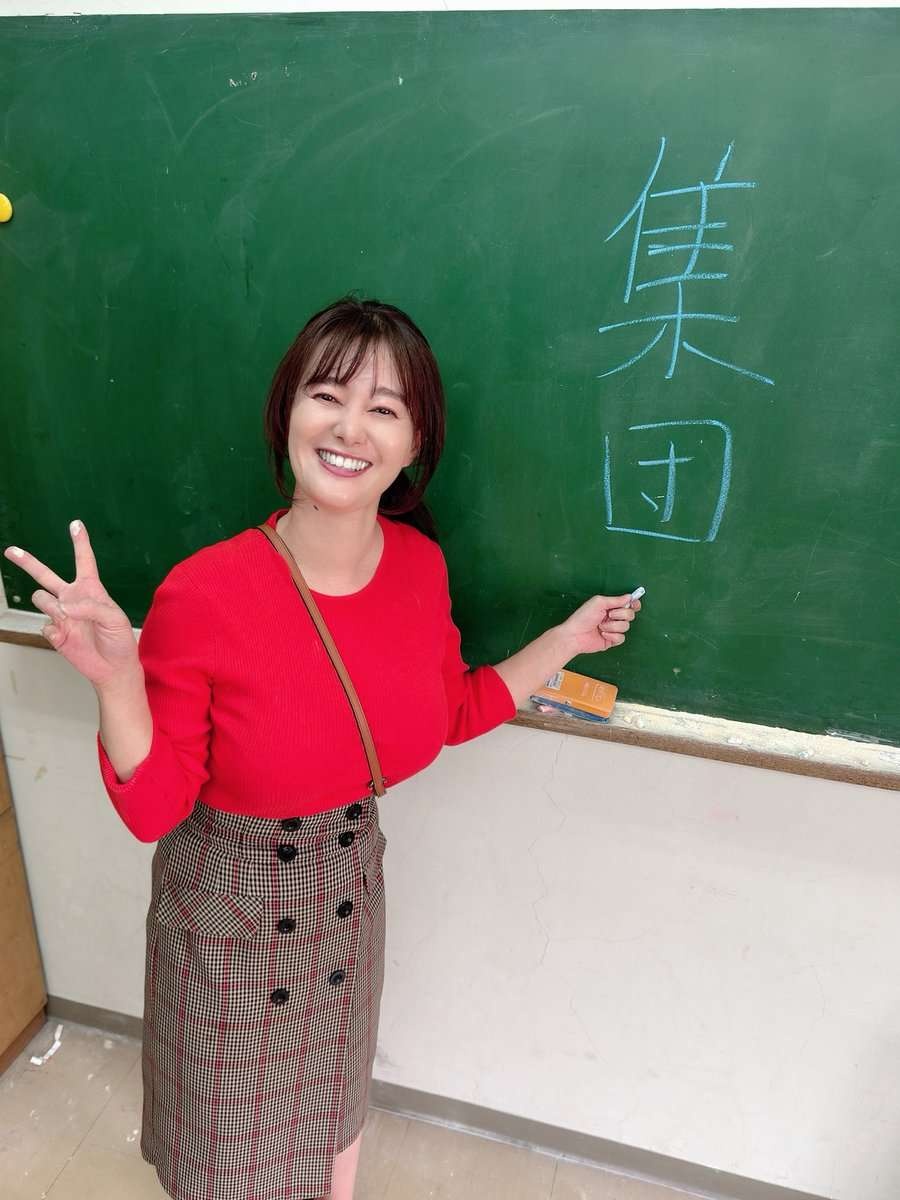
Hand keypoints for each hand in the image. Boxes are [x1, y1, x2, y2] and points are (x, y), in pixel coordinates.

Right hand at [4, 520, 139, 688]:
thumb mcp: (115, 619)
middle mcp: (72, 598)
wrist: (113, 668)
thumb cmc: (119, 640)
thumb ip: (91, 607)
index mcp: (91, 589)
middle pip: (45, 575)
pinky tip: (68, 639)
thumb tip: (64, 606)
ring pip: (41, 599)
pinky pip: (45, 625)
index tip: (76, 524)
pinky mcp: (54, 633)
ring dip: (53, 606)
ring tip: (70, 619)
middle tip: (10, 550)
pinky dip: (55, 631)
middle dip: (27, 562)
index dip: (80, 542)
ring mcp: (61, 615)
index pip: (84, 561)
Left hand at [558, 593, 641, 656]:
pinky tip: (602, 634)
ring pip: (626, 627)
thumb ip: (616, 600)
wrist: (575, 635)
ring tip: (600, 626)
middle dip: (621, 614)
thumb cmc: (583, 617)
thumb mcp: (599, 603)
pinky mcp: (612, 640)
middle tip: (609, 615)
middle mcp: (614, 618)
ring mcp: (614, 629)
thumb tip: (630, 596)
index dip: (634, 604)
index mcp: (611, 607)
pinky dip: (612, 635)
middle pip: (631, 615)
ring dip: (613, 626)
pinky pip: (621, 638)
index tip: (633, 604)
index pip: (629, 604)